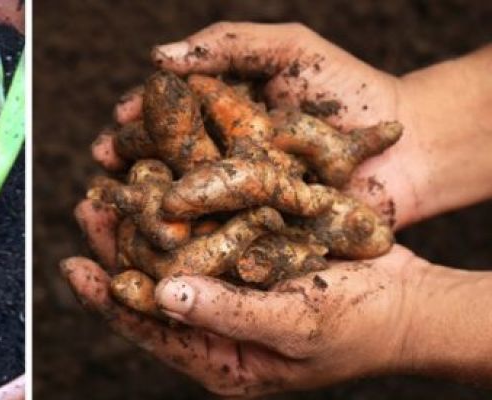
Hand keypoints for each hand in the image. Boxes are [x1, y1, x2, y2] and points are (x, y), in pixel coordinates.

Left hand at [65, 199, 427, 399]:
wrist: (409, 303)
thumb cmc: (360, 327)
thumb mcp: (294, 324)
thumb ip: (227, 312)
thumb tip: (162, 294)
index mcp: (220, 359)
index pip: (150, 330)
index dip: (109, 298)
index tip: (74, 266)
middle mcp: (215, 328)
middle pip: (150, 288)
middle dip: (117, 250)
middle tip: (88, 208)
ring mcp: (229, 293)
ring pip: (171, 257)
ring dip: (142, 223)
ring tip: (111, 188)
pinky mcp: (246, 261)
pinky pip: (202, 237)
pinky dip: (181, 210)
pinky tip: (162, 179)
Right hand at [93, 22, 432, 228]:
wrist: (407, 146)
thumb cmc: (349, 89)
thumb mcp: (289, 49)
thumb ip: (228, 42)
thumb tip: (158, 55)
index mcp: (216, 116)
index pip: (165, 116)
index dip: (139, 117)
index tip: (119, 117)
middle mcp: (217, 159)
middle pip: (161, 161)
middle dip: (130, 162)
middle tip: (103, 166)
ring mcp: (234, 200)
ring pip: (179, 203)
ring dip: (146, 206)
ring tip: (121, 206)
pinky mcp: (254, 236)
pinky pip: (215, 238)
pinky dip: (187, 243)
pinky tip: (162, 245)